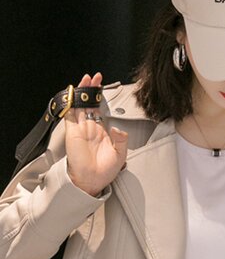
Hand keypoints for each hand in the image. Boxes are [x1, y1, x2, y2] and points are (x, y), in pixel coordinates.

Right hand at [64, 72, 127, 196]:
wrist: (92, 181)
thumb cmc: (104, 171)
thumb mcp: (120, 154)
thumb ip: (121, 140)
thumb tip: (119, 128)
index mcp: (100, 132)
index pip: (99, 109)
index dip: (100, 97)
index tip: (102, 86)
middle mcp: (89, 128)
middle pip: (88, 103)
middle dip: (90, 89)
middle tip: (94, 77)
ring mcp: (80, 129)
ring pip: (79, 105)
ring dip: (82, 92)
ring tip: (86, 80)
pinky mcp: (72, 132)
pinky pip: (69, 114)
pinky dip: (70, 103)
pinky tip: (72, 94)